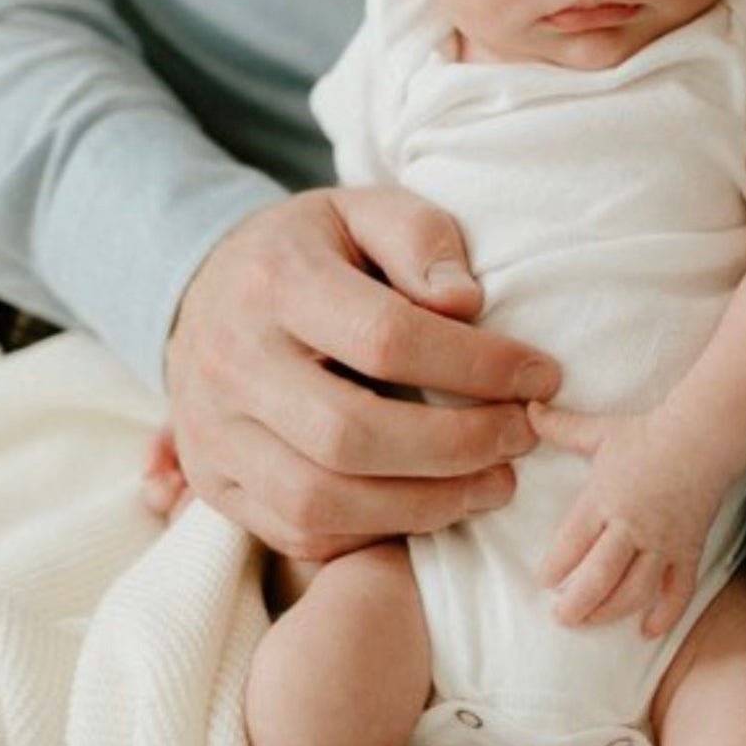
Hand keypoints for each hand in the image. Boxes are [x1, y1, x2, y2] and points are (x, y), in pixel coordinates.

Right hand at [166, 184, 559, 557]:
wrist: (205, 291)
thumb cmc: (312, 252)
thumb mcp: (364, 211)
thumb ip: (420, 239)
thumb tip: (465, 303)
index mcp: (273, 281)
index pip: (386, 338)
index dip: (477, 367)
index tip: (541, 377)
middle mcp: (230, 362)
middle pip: (350, 435)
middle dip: (457, 448)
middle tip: (523, 438)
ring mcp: (212, 432)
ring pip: (321, 501)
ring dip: (425, 505)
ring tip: (493, 483)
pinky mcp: (213, 485)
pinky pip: (299, 534)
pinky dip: (377, 532)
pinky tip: (432, 505)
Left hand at [529, 403, 727, 636]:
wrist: (704, 436)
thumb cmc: (647, 434)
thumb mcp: (599, 432)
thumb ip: (561, 428)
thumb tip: (528, 410)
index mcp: (603, 499)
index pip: (571, 543)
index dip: (554, 568)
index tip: (544, 580)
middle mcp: (630, 526)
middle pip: (599, 577)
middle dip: (576, 604)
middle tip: (561, 617)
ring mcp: (661, 542)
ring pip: (634, 590)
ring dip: (610, 612)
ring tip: (590, 622)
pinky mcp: (688, 550)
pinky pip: (679, 590)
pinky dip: (665, 614)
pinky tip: (648, 630)